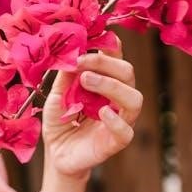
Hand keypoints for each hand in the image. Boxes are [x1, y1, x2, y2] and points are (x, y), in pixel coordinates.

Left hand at [41, 38, 142, 181]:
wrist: (56, 153)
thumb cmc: (61, 120)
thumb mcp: (57, 94)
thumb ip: (65, 76)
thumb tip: (71, 52)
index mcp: (106, 82)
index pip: (116, 59)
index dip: (109, 47)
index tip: (90, 39)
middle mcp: (118, 98)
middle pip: (127, 73)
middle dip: (106, 63)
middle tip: (81, 61)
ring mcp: (120, 119)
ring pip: (134, 99)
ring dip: (111, 85)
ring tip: (86, 80)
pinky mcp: (116, 141)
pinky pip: (126, 130)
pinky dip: (116, 120)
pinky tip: (102, 112)